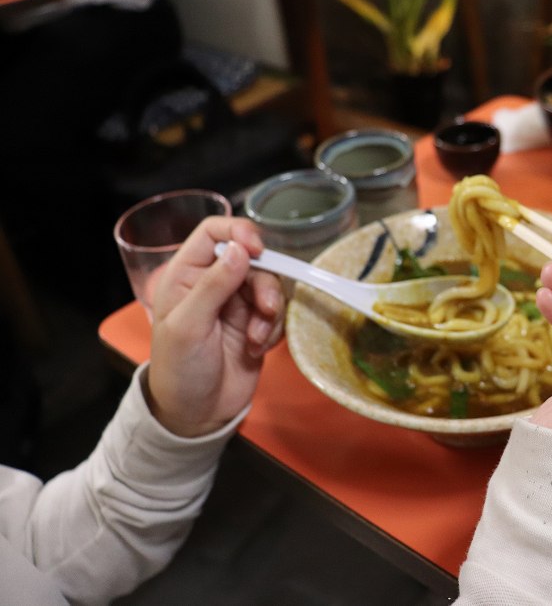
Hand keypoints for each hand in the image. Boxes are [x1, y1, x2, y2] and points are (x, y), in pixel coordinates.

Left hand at [147, 217, 284, 436]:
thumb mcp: (189, 325)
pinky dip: (273, 329)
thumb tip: (240, 250)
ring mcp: (237, 304)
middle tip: (265, 309)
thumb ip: (214, 285)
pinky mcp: (256, 324)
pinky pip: (278, 312)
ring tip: (255, 337)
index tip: (258, 248)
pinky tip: (257, 348)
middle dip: (264, 284)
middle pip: (252, 259)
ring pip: (270, 285)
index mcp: (187, 275)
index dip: (238, 231)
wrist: (196, 414)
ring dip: (270, 310)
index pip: (213, 232)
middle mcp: (214, 283)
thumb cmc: (179, 369)